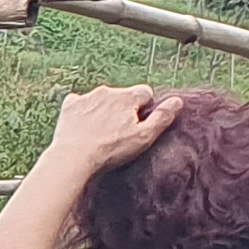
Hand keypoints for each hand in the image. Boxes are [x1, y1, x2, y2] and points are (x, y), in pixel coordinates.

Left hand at [47, 85, 184, 173]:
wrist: (73, 157)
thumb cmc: (110, 150)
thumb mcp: (144, 137)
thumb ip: (162, 118)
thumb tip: (178, 101)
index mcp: (127, 96)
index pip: (145, 93)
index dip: (145, 109)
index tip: (139, 125)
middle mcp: (107, 91)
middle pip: (123, 96)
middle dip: (124, 109)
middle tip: (119, 132)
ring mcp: (87, 97)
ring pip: (101, 99)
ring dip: (104, 110)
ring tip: (100, 133)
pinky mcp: (69, 106)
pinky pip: (79, 103)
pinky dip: (82, 112)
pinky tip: (82, 127)